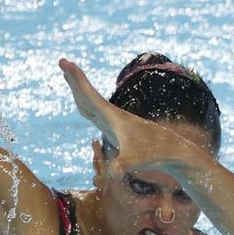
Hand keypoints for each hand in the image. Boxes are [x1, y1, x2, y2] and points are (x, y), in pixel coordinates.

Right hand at [57, 57, 204, 176]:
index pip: (89, 95)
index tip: (65, 62)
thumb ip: (123, 166)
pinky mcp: (116, 130)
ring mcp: (114, 122)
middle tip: (62, 61)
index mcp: (113, 117)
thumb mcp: (135, 162)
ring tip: (69, 76)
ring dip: (79, 90)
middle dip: (75, 79)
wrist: (170, 151)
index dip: (76, 80)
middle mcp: (112, 116)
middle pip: (88, 94)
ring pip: (91, 102)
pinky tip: (84, 106)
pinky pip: (95, 113)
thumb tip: (115, 173)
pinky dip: (85, 105)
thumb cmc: (153, 155)